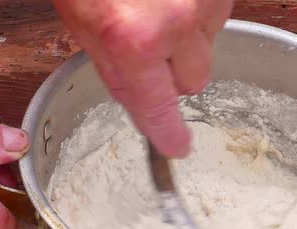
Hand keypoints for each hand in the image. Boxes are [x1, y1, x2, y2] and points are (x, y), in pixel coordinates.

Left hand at [52, 0, 233, 157]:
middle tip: (151, 44)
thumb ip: (113, 61)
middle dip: (174, 70)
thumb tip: (138, 94)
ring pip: (208, 43)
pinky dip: (198, 7)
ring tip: (158, 1)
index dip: (167, 135)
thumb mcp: (79, 17)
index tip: (175, 146)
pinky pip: (217, 12)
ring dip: (187, 33)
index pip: (159, 109)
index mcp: (131, 39)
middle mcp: (177, 21)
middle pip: (194, 81)